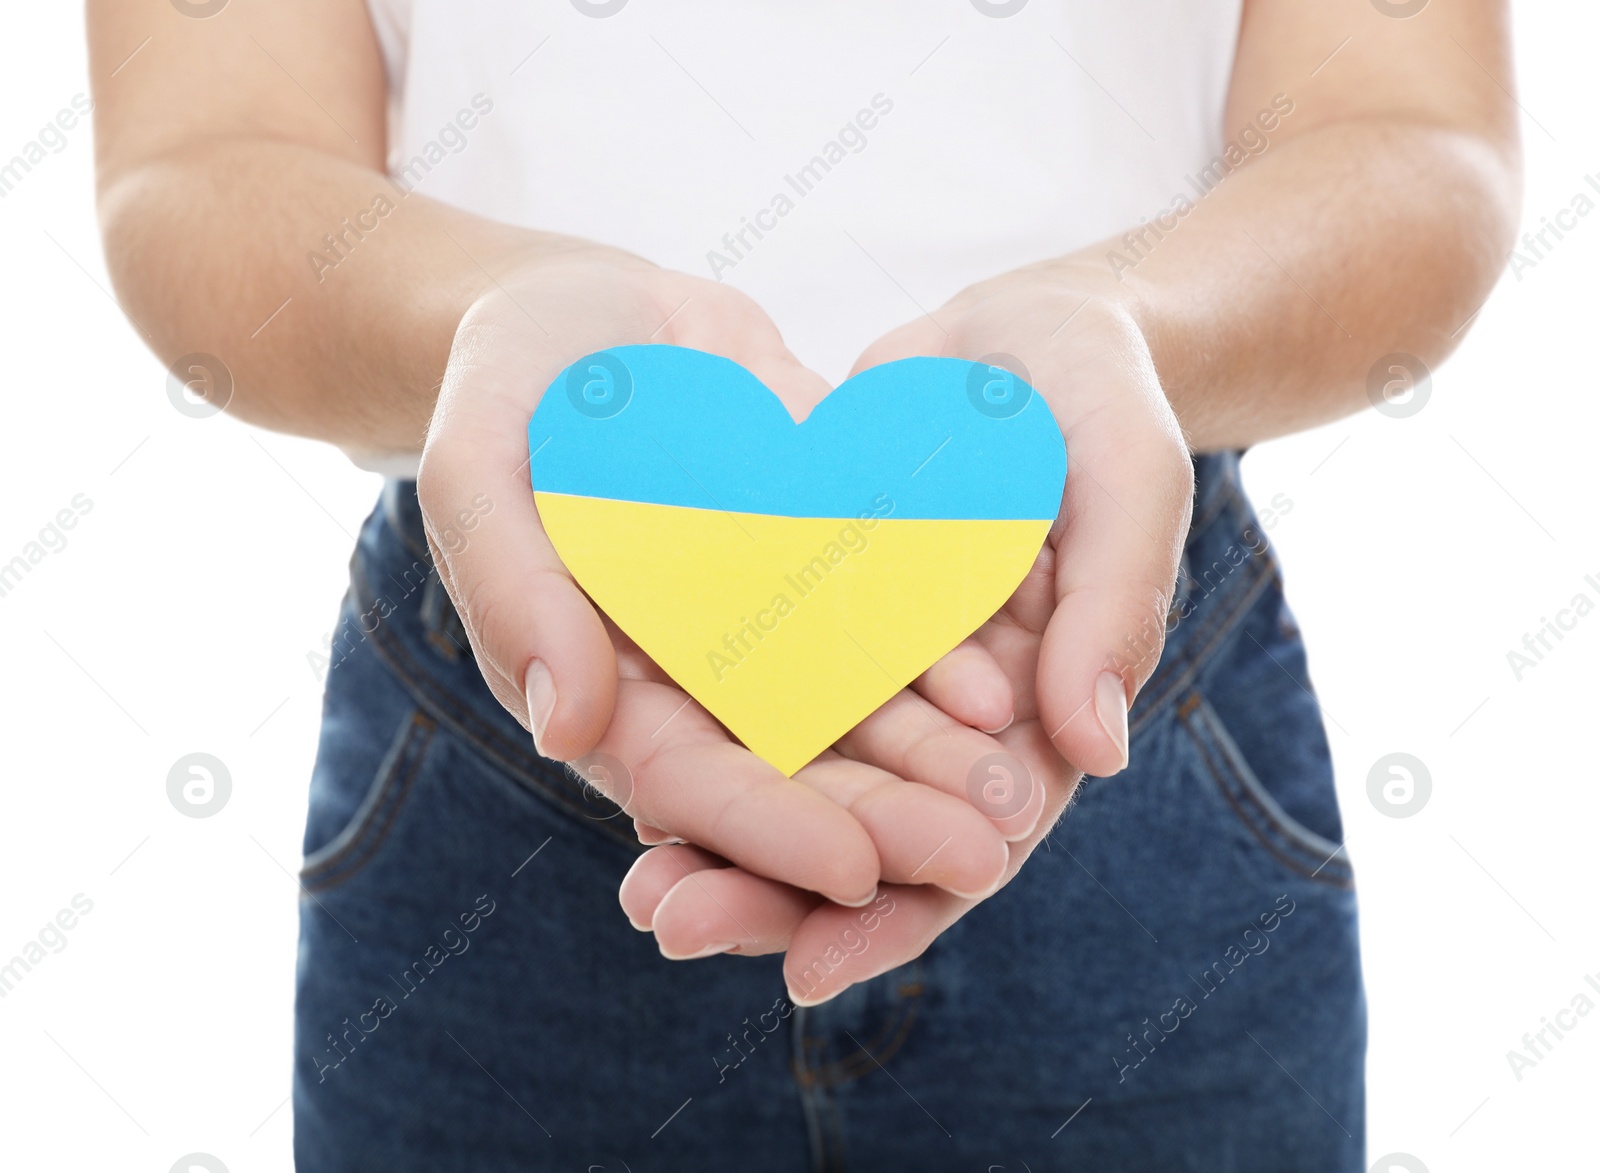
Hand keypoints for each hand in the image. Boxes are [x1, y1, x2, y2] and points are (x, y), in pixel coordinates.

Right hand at [417, 246, 1042, 909]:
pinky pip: (888, 619)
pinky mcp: (824, 564)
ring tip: (1020, 790)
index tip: (852, 871)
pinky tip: (1009, 685)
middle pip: (790, 769)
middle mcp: (693, 676)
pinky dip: (943, 657)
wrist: (594, 308)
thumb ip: (513, 589)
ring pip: (854, 710)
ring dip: (933, 760)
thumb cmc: (509, 382)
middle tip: (979, 854)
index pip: (682, 781)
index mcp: (600, 684)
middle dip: (882, 818)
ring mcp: (766, 625)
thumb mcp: (480, 467)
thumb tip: (566, 729)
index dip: (763, 830)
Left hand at [624, 271, 1194, 998]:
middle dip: (768, 891)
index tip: (807, 965)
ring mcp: (873, 672)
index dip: (895, 912)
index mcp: (1038, 720)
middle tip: (670, 922)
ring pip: (794, 778)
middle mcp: (946, 721)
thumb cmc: (1102, 397)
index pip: (970, 849)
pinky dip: (703, 727)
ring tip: (638, 884)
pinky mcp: (811, 617)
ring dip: (719, 835)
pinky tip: (619, 751)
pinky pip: (751, 688)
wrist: (1025, 331)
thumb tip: (1091, 755)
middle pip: (859, 835)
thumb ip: (1114, 608)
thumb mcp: (1127, 478)